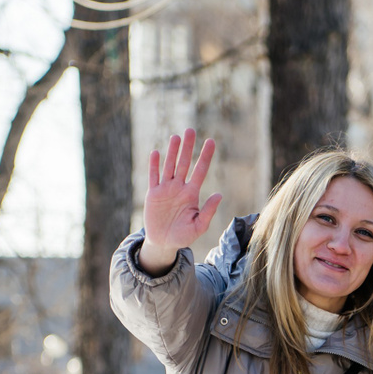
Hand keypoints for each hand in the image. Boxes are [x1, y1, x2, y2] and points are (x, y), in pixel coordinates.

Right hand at [139, 129, 223, 274]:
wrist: (164, 243)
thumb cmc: (183, 236)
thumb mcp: (198, 227)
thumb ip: (208, 211)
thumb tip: (219, 195)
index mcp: (192, 194)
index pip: (199, 171)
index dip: (205, 156)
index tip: (211, 141)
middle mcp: (179, 188)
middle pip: (184, 163)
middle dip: (187, 148)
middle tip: (190, 130)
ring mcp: (166, 190)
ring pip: (169, 166)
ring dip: (172, 152)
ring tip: (176, 137)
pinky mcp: (153, 194)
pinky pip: (154, 177)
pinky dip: (154, 166)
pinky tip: (156, 153)